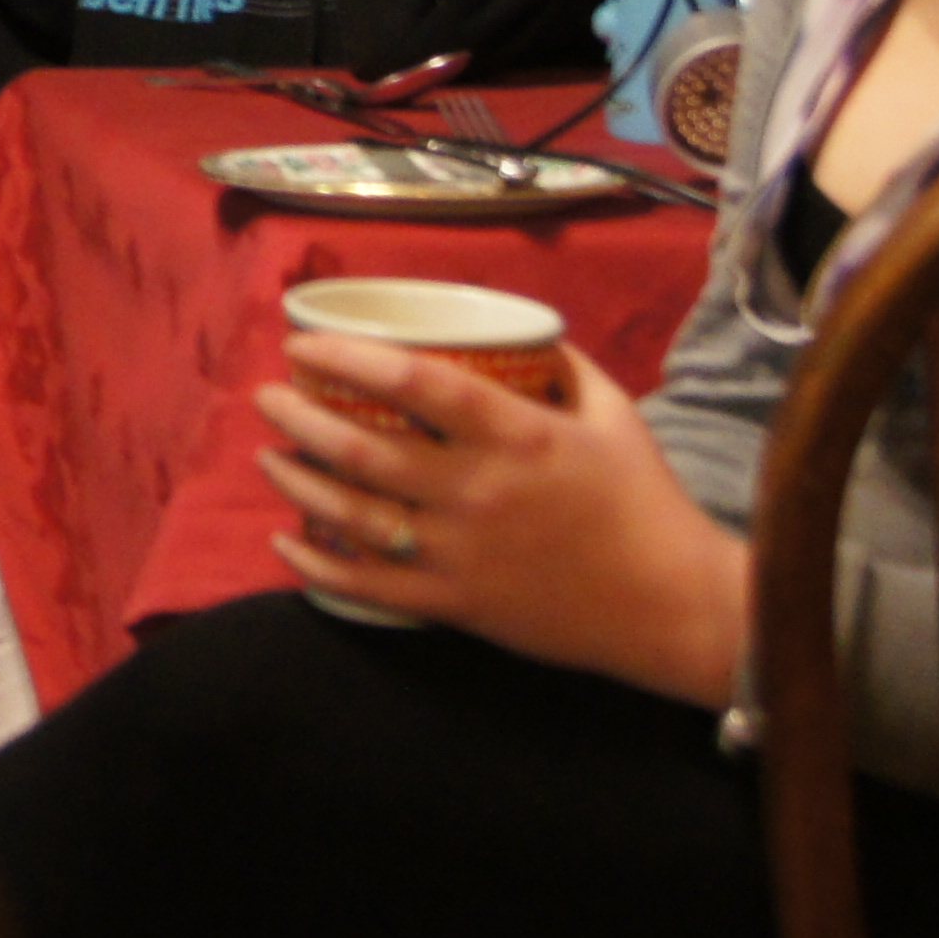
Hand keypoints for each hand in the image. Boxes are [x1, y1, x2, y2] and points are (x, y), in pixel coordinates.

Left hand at [247, 338, 751, 703]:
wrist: (671, 605)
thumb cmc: (644, 501)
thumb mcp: (613, 414)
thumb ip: (563, 366)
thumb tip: (516, 332)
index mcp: (517, 434)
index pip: (414, 381)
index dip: (348, 357)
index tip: (305, 344)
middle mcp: (477, 490)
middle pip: (362, 445)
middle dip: (299, 416)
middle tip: (269, 396)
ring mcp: (461, 551)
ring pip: (352, 512)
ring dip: (296, 480)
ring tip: (267, 455)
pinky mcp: (455, 603)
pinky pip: (368, 584)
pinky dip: (317, 563)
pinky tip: (287, 540)